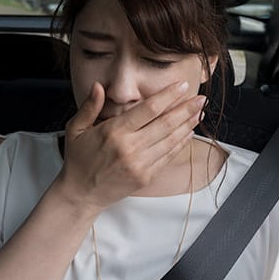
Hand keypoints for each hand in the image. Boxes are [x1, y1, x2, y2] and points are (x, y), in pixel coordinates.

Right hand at [53, 81, 204, 216]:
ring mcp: (140, 164)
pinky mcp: (146, 176)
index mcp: (114, 132)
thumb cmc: (79, 159)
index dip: (168, 96)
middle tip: (201, 99)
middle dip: (186, 109)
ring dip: (188, 125)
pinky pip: (168, 156)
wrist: (81, 194)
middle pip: (166, 123)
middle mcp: (130, 147)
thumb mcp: (76, 129)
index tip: (182, 85)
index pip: (149, 109)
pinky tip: (189, 133)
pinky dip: (181, 144)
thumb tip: (99, 85)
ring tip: (199, 113)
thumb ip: (90, 106)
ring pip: (171, 140)